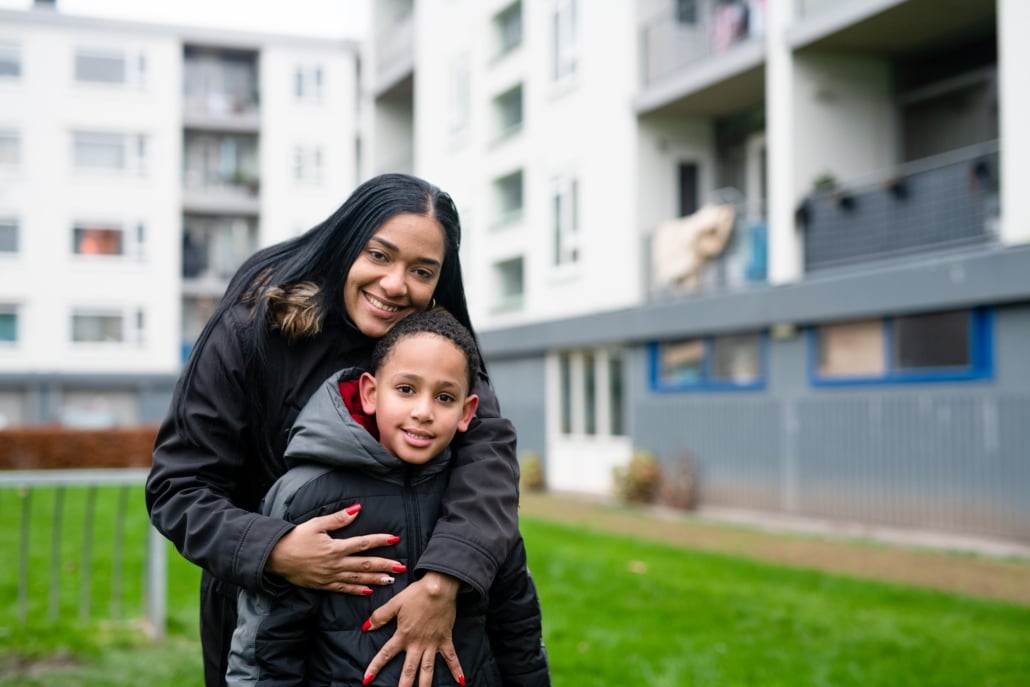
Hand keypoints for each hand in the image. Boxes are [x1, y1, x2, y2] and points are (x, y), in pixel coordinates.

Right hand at [266, 505, 403, 593]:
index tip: (395, 539)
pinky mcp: (323, 585)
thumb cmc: (296, 538)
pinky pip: (343, 589)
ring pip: (358, 579)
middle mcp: (335, 564)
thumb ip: (338, 519)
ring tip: (391, 579)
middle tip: (402, 566)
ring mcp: (330, 577)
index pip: (363, 543)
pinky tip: (368, 591)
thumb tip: (357, 509)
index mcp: (335, 547)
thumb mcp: (316, 524)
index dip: (380, 540)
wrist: (275, 557)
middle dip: (385, 564)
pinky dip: (357, 591)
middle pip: (365, 564)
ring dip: (376, 579)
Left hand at [361, 572, 463, 686]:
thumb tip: (365, 627)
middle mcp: (417, 643)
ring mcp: (432, 643)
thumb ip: (380, 616)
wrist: (439, 587)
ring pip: (428, 669)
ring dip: (425, 685)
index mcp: (403, 635)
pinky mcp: (445, 639)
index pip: (386, 654)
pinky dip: (457, 669)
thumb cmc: (417, 594)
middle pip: (408, 670)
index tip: (366, 680)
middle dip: (403, 686)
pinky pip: (451, 657)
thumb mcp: (395, 603)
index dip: (375, 667)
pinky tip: (461, 681)